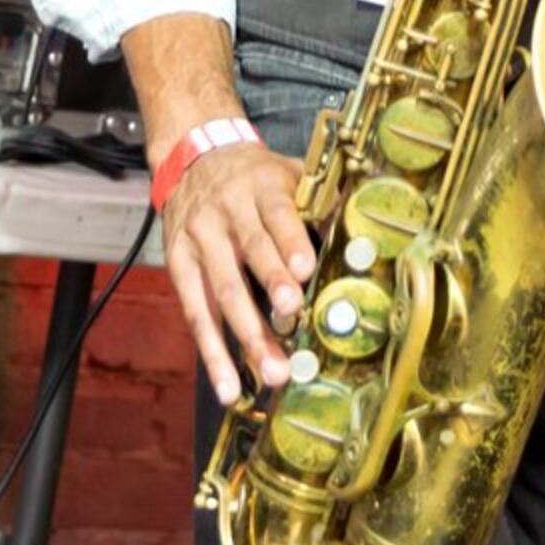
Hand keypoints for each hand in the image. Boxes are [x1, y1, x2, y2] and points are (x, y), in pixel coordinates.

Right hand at [162, 138, 314, 407]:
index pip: (276, 212)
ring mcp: (200, 240)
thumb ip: (319, 203)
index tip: (306, 269)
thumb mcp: (286, 174)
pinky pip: (196, 313)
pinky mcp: (179, 264)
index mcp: (261, 187)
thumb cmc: (254, 178)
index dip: (290, 241)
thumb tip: (365, 234)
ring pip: (223, 291)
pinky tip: (229, 385)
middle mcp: (227, 212)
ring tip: (271, 371)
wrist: (193, 159)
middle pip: (251, 252)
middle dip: (271, 286)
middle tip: (291, 314)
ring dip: (246, 335)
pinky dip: (212, 352)